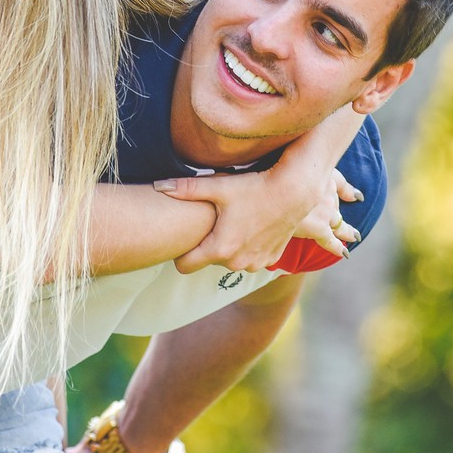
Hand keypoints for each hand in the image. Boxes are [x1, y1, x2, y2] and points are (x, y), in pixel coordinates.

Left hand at [160, 147, 362, 273]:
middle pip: (208, 260)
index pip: (184, 266)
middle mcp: (236, 263)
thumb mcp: (219, 187)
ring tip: (233, 222)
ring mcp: (255, 264)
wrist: (295, 192)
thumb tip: (158, 186)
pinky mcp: (270, 260)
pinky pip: (249, 258)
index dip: (180, 253)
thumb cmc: (255, 187)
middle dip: (207, 245)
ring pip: (229, 260)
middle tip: (211, 222)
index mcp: (220, 249)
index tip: (182, 239)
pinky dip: (247, 247)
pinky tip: (251, 226)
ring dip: (228, 246)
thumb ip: (186, 189)